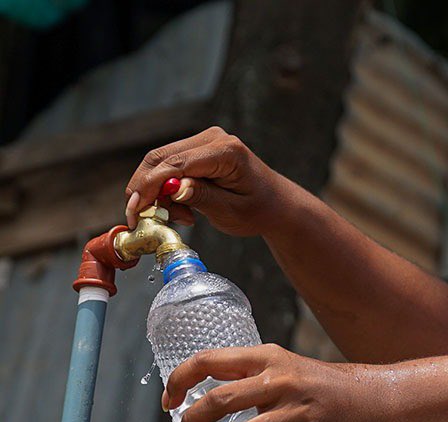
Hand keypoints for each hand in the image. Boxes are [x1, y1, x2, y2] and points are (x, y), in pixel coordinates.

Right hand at [124, 126, 307, 235]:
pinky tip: (184, 209)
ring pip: (160, 162)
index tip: (135, 212)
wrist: (275, 205)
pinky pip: (170, 165)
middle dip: (145, 190)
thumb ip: (202, 198)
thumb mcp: (232, 212)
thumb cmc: (258, 210)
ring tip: (181, 218)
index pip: (176, 164)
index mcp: (226, 152)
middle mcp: (213, 138)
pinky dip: (166, 189)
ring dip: (157, 192)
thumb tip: (174, 189)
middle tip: (142, 219)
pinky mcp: (198, 149)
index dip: (149, 187)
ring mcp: (205, 141)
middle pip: (161, 158)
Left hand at [163, 344, 378, 421]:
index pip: (207, 361)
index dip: (179, 381)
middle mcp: (280, 381)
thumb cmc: (317, 386)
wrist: (368, 400)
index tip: (169, 402)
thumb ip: (248, 379)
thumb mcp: (283, 366)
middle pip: (217, 401)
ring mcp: (296, 413)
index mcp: (267, 357)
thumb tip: (202, 403)